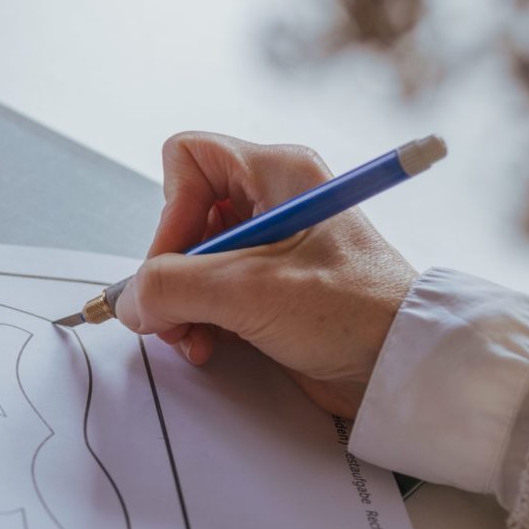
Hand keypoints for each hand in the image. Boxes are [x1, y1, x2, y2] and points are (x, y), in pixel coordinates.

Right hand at [116, 132, 417, 418]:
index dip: (171, 212)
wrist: (398, 368)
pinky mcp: (268, 288)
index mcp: (278, 172)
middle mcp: (271, 200)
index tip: (176, 265)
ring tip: (192, 338)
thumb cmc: (354, 313)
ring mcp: (269, 247)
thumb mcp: (251, 291)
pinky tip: (209, 347)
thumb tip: (130, 299)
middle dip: (170, 272)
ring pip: (191, 261)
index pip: (188, 160)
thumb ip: (174, 287)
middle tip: (174, 314)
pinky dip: (199, 321)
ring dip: (181, 304)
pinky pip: (210, 293)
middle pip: (183, 217)